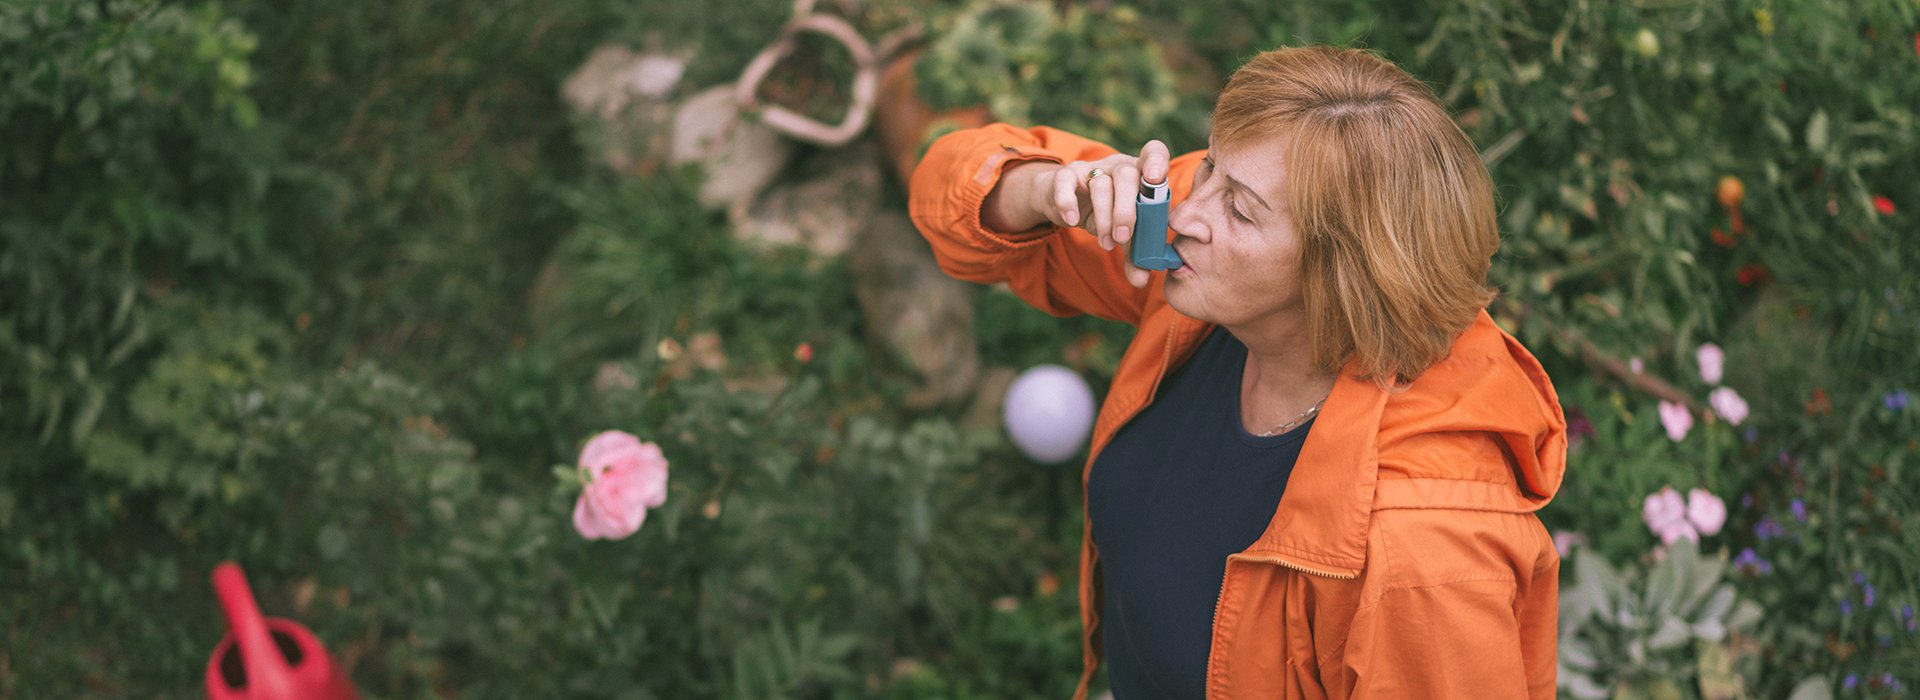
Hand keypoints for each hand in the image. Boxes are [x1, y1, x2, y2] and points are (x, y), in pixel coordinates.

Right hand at [1029, 140, 1171, 287]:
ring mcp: (1091, 168)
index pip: (1153, 152)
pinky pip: (1066, 183)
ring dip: (1103, 217)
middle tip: (1123, 237)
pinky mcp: (1066, 175)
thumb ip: (1134, 255)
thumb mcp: (1123, 233)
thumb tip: (1140, 280)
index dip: (1156, 162)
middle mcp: (1118, 165)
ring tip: (1106, 242)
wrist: (1067, 205)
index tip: (1155, 179)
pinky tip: (1073, 222)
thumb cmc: (1105, 215)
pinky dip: (1069, 203)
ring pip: (1100, 184)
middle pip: (1126, 175)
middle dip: (1126, 210)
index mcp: (1140, 173)